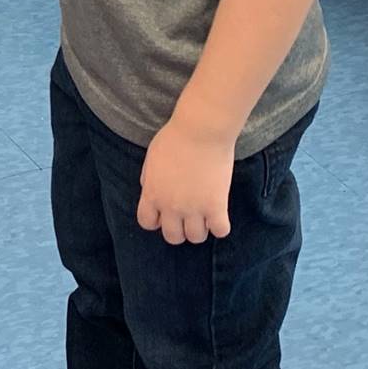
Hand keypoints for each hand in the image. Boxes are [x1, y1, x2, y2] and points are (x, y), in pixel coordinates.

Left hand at [137, 116, 234, 243]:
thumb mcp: (151, 159)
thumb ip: (148, 179)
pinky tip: (220, 214)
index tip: (165, 213)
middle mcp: (171, 206)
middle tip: (187, 216)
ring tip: (204, 215)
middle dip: (179, 229)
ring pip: (196, 238)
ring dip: (200, 229)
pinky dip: (220, 226)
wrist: (200, 131)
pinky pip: (220, 231)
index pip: (147, 223)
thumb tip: (149, 191)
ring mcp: (194, 208)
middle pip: (173, 236)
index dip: (156, 220)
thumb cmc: (174, 138)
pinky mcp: (217, 206)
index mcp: (152, 194)